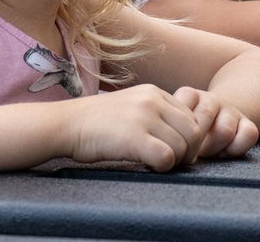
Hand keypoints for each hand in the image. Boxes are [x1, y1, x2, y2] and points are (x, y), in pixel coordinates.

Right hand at [66, 84, 203, 170]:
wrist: (65, 124)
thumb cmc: (96, 123)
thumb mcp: (131, 106)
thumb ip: (155, 114)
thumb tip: (183, 137)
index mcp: (154, 92)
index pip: (192, 116)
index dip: (189, 138)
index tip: (176, 151)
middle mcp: (152, 100)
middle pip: (194, 132)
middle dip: (189, 152)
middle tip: (172, 163)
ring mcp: (143, 116)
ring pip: (183, 146)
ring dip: (175, 162)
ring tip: (156, 164)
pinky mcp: (133, 136)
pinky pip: (166, 157)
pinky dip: (162, 167)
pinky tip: (147, 165)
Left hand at [172, 86, 258, 158]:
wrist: (215, 121)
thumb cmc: (186, 131)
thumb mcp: (173, 125)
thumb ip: (168, 130)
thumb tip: (165, 149)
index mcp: (189, 95)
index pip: (183, 110)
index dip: (179, 134)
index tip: (176, 145)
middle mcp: (210, 99)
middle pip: (203, 121)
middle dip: (195, 144)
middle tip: (191, 154)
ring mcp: (230, 110)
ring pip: (224, 131)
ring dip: (214, 149)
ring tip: (207, 154)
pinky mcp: (248, 123)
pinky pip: (249, 134)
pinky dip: (237, 149)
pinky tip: (225, 153)